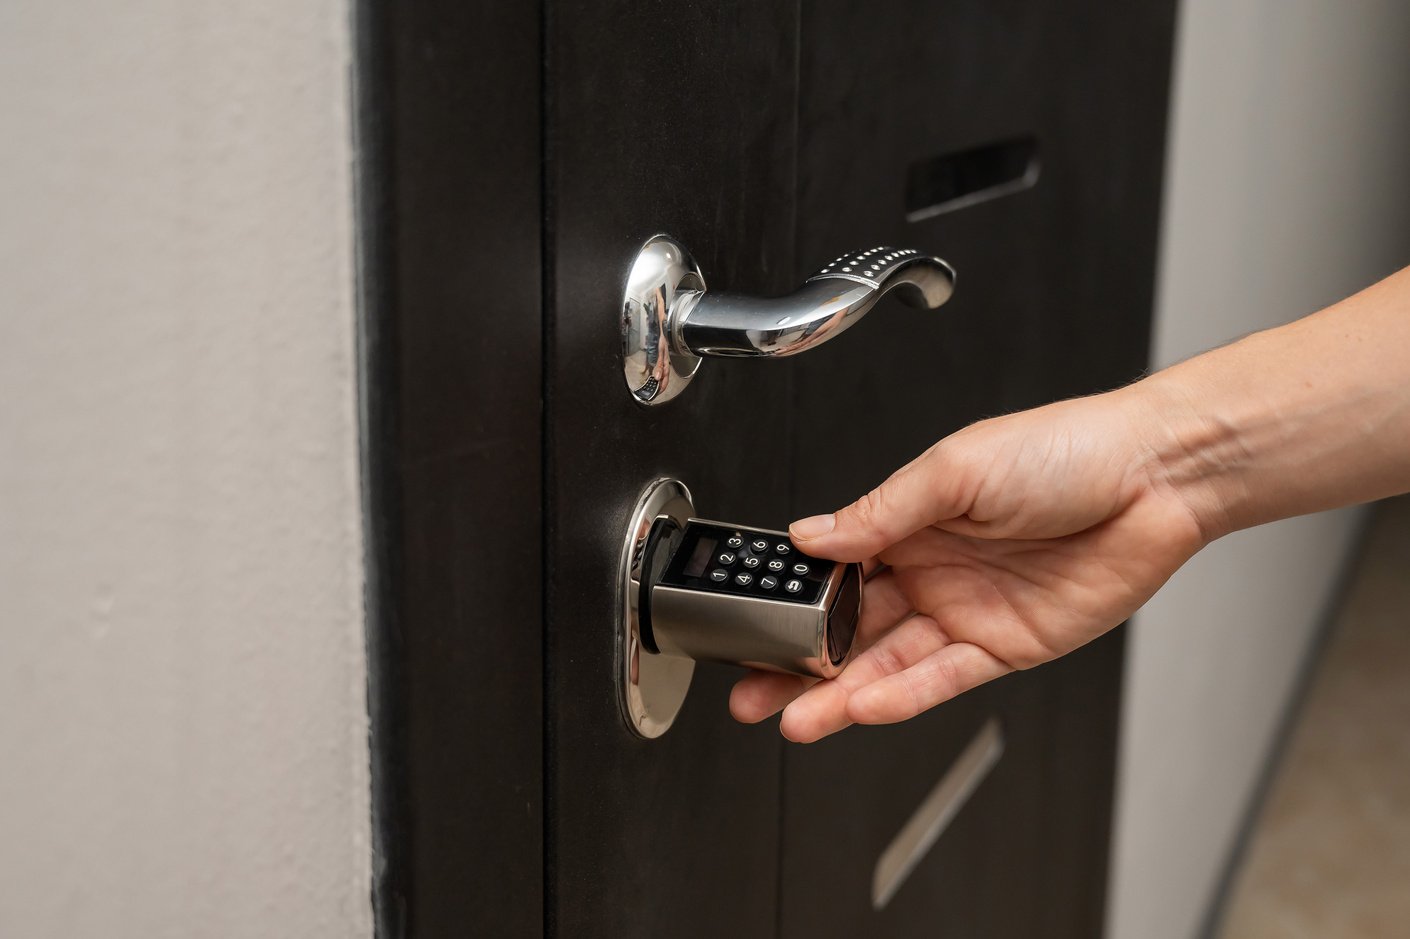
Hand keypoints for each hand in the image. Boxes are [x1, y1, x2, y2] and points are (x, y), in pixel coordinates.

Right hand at [729, 387, 1209, 741]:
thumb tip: (811, 536)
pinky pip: (946, 677)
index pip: (833, 571)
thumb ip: (880, 511)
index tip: (751, 627)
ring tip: (796, 718)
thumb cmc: (1065, 449)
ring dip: (841, 693)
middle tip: (752, 692)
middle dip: (798, 664)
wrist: (1154, 475)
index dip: (792, 602)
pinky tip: (866, 704)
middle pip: (850, 629)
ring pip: (889, 664)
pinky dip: (905, 694)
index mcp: (909, 521)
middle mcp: (931, 570)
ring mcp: (967, 611)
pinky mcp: (1007, 646)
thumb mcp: (956, 468)